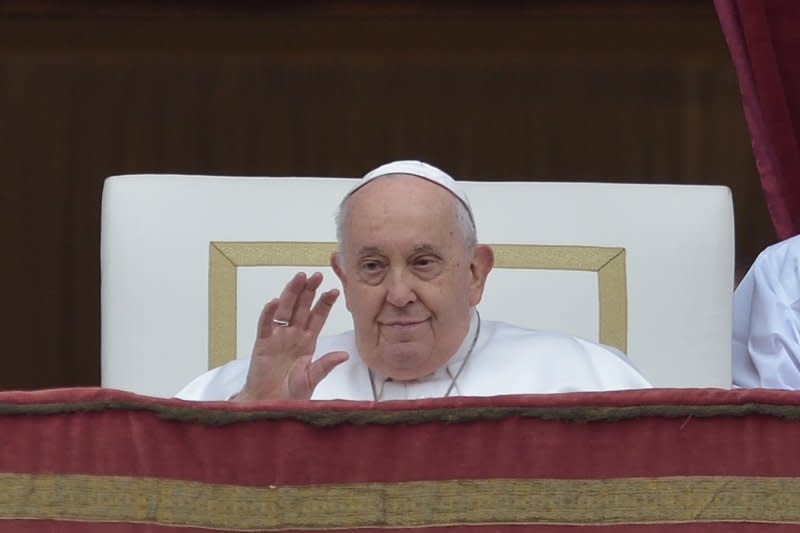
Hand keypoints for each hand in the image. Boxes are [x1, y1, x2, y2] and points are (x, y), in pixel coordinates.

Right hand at [233, 272, 348, 400]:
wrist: (271, 405)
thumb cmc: (291, 392)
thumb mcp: (312, 377)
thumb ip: (326, 365)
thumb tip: (344, 355)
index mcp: (307, 341)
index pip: (317, 317)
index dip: (325, 303)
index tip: (335, 290)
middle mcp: (293, 335)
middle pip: (301, 307)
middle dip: (309, 291)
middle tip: (317, 275)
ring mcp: (277, 338)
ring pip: (285, 310)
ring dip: (291, 293)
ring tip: (299, 278)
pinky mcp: (262, 344)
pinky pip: (265, 325)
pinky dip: (269, 313)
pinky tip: (274, 301)